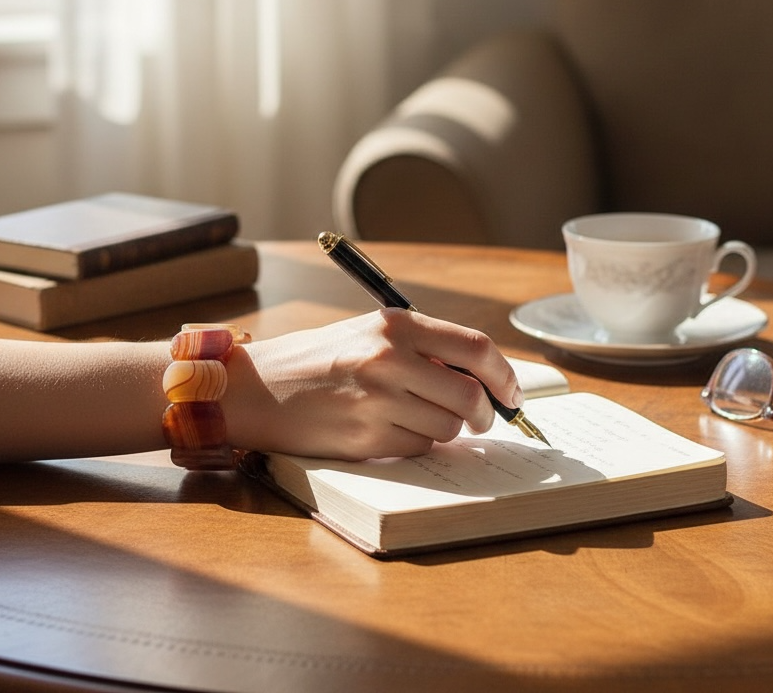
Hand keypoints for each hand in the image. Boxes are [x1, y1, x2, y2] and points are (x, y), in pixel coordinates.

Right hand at [222, 309, 522, 460]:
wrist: (259, 387)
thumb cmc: (319, 358)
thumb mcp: (369, 333)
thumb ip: (423, 349)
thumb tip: (484, 379)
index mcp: (395, 324)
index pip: (476, 348)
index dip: (505, 375)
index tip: (512, 393)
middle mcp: (390, 359)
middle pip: (470, 396)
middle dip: (484, 414)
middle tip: (480, 418)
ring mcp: (378, 401)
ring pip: (447, 428)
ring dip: (442, 429)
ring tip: (409, 416)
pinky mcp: (366, 438)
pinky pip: (417, 448)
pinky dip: (413, 443)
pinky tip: (384, 428)